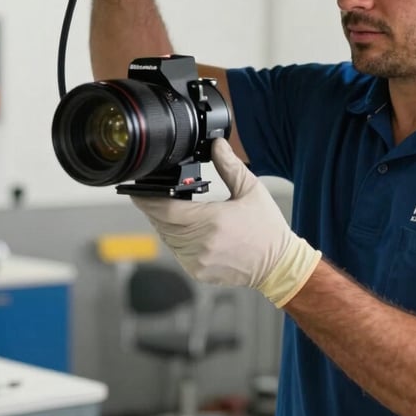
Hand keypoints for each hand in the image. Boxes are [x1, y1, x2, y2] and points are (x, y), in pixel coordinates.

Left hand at [131, 138, 321, 306]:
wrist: (278, 264)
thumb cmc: (267, 227)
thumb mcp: (251, 190)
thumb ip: (230, 166)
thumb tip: (216, 144)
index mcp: (214, 221)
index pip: (167, 211)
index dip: (148, 200)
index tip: (137, 190)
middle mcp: (202, 244)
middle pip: (162, 224)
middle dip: (153, 209)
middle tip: (148, 194)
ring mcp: (198, 261)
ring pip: (166, 238)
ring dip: (162, 223)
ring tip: (165, 207)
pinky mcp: (198, 271)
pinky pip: (176, 251)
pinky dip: (174, 238)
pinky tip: (182, 226)